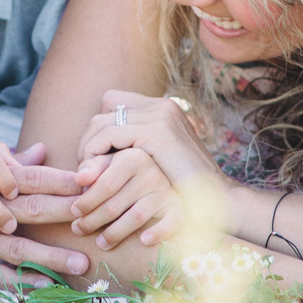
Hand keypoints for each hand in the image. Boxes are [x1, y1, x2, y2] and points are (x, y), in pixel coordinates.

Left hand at [69, 148, 184, 249]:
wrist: (154, 177)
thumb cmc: (122, 172)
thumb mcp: (107, 164)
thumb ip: (91, 168)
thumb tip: (79, 179)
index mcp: (133, 158)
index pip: (104, 185)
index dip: (86, 201)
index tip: (73, 212)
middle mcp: (151, 172)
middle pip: (116, 204)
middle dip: (93, 220)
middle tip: (78, 230)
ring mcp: (165, 190)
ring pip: (135, 217)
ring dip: (115, 233)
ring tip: (100, 243)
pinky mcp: (176, 207)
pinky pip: (171, 222)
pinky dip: (159, 232)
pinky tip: (144, 240)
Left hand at [77, 89, 224, 191]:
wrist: (216, 202)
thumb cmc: (186, 189)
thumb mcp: (156, 162)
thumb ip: (133, 149)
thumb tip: (96, 152)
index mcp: (164, 109)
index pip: (114, 100)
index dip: (100, 125)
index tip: (96, 154)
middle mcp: (162, 106)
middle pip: (105, 108)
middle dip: (90, 137)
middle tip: (86, 167)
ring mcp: (161, 116)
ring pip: (102, 121)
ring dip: (88, 148)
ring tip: (88, 176)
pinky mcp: (156, 133)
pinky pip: (108, 135)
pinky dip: (95, 154)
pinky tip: (96, 176)